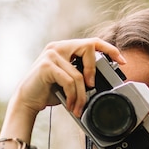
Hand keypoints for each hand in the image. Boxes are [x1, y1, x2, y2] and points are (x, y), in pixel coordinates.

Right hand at [11, 38, 125, 116]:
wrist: (27, 100)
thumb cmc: (49, 90)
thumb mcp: (69, 80)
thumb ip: (81, 74)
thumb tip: (100, 81)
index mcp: (65, 48)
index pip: (92, 42)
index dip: (109, 49)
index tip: (122, 61)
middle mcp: (58, 47)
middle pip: (88, 48)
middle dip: (93, 70)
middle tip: (92, 87)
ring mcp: (51, 54)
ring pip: (79, 74)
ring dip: (81, 95)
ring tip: (78, 107)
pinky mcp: (46, 66)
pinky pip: (69, 82)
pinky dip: (73, 96)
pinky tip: (70, 105)